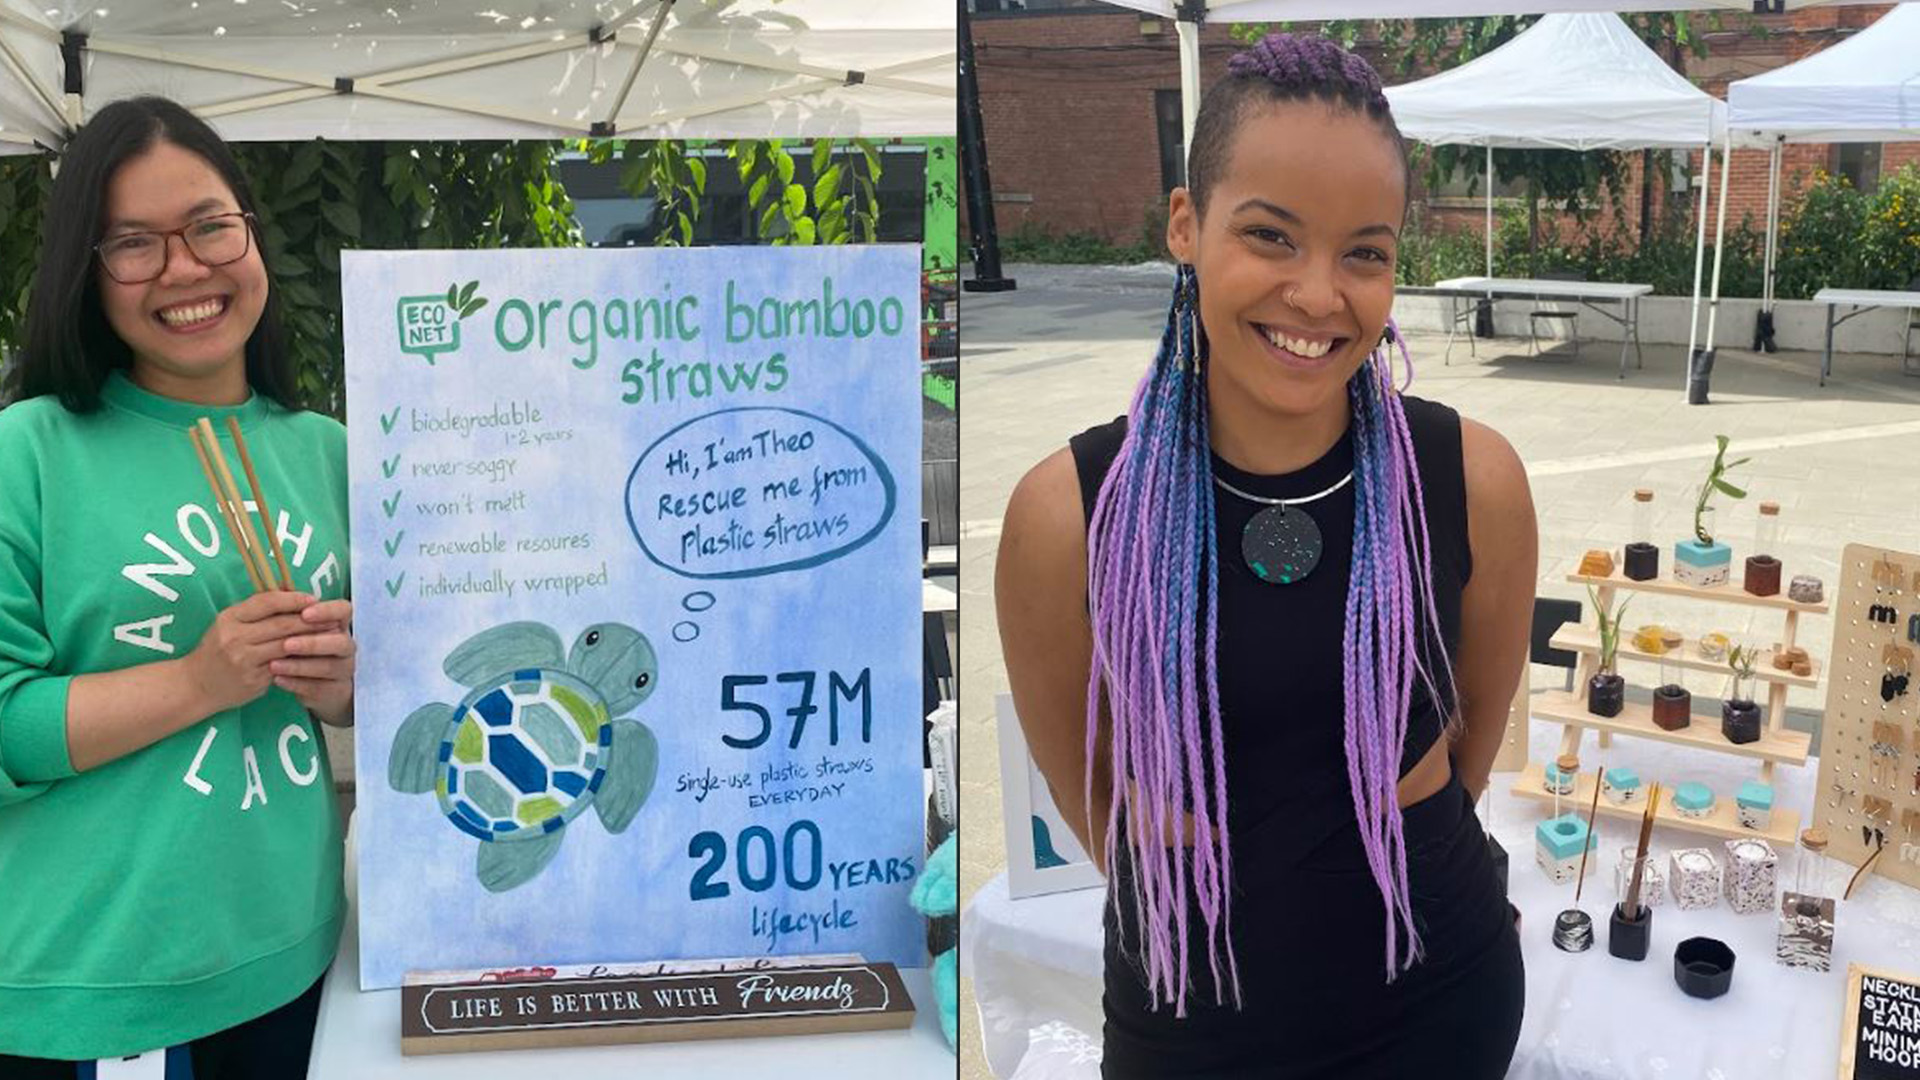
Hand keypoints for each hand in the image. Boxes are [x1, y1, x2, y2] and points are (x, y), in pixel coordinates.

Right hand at [182, 591, 316, 715]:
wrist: (196, 685)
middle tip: (331, 617)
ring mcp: (244, 660)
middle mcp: (235, 637)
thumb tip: (288, 588)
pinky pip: (284, 666)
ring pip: (286, 645)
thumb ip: (256, 609)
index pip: (267, 602)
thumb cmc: (218, 649)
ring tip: (329, 634)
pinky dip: (302, 659)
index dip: (293, 599)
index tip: (313, 599)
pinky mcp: (253, 680)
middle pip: (281, 624)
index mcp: (230, 618)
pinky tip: (316, 655)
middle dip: (310, 620)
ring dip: (311, 640)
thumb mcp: (230, 623)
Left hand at [273, 598, 355, 726]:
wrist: (315, 685)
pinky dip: (297, 684)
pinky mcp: (335, 691)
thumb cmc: (303, 649)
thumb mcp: (298, 629)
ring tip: (274, 665)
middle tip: (287, 644)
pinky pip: (318, 688)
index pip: (344, 611)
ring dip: (300, 666)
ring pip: (328, 667)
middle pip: (340, 642)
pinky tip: (277, 680)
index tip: (305, 613)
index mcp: (339, 624)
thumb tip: (278, 586)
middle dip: (313, 643)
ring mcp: (344, 670)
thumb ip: (292, 612)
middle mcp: (346, 646)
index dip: (327, 611)